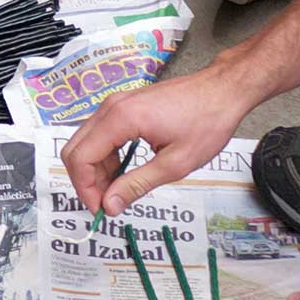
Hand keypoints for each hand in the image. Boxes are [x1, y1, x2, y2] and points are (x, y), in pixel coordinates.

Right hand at [63, 62, 252, 214]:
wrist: (223, 89)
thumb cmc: (206, 123)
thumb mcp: (174, 163)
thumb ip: (137, 184)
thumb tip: (109, 206)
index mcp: (120, 119)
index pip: (80, 158)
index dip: (85, 188)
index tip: (101, 210)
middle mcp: (111, 107)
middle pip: (76, 149)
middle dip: (85, 181)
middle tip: (106, 204)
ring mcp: (116, 103)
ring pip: (86, 142)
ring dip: (95, 170)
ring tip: (117, 192)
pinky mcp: (123, 105)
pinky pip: (101, 133)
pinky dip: (105, 156)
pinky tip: (123, 172)